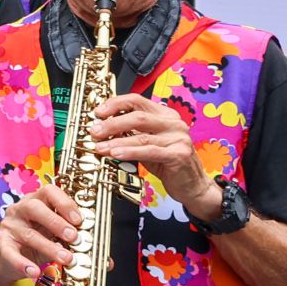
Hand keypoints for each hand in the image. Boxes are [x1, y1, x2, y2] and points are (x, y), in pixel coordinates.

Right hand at [0, 182, 81, 282]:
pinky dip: (23, 264)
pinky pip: (11, 253)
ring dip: (49, 247)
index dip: (64, 203)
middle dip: (57, 223)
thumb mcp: (58, 237)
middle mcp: (21, 210)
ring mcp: (10, 226)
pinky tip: (35, 272)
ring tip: (66, 259)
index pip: (49, 192)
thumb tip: (106, 260)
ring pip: (28, 234)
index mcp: (37, 201)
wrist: (9, 256)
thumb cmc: (38, 240)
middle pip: (35, 208)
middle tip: (74, 238)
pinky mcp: (2, 244)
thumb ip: (79, 244)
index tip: (79, 219)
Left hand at [90, 92, 207, 204]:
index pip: (137, 100)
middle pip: (137, 117)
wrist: (192, 185)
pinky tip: (116, 154)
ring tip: (100, 146)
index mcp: (165, 115)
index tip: (97, 112)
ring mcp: (178, 138)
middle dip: (111, 124)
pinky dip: (130, 152)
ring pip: (141, 136)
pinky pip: (149, 151)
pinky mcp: (179, 155)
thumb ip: (130, 133)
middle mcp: (174, 123)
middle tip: (94, 131)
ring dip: (116, 141)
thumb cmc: (167, 162)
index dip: (115, 104)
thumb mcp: (146, 143)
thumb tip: (102, 128)